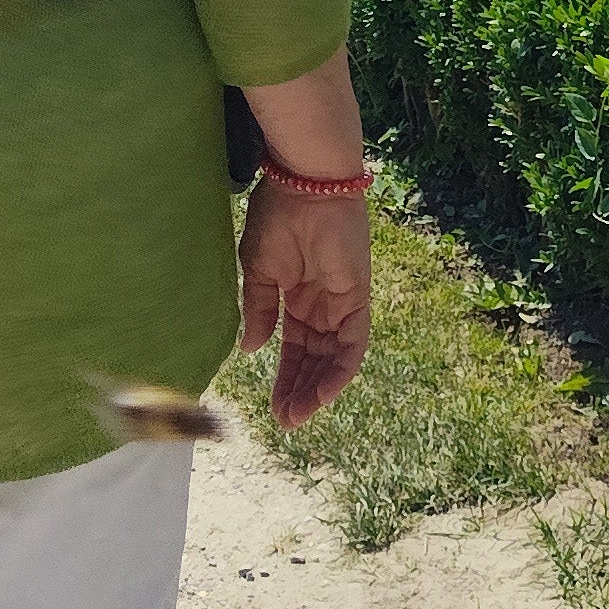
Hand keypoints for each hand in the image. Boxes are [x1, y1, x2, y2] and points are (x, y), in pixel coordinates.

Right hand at [236, 180, 371, 426]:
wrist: (303, 185)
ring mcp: (341, 302)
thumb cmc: (276, 217)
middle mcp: (322, 304)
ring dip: (318, 389)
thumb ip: (258, 310)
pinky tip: (323, 394)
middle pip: (315, 359)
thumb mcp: (257, 271)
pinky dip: (341, 370)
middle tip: (285, 422)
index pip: (295, 348)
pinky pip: (354, 343)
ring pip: (334, 358)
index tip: (272, 409)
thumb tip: (251, 349)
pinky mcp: (357, 296)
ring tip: (298, 416)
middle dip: (300, 391)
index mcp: (297, 297)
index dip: (285, 378)